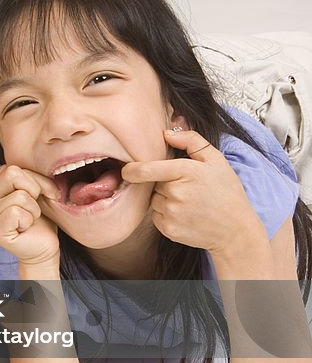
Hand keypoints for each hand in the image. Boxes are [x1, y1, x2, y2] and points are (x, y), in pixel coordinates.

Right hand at [0, 165, 60, 266]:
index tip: (46, 193)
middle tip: (37, 207)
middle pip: (13, 175)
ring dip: (33, 209)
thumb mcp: (37, 191)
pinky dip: (28, 220)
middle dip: (35, 189)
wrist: (43, 247)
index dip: (35, 179)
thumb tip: (36, 167)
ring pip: (19, 196)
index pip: (13, 168)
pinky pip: (16, 212)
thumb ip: (30, 177)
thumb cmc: (41, 220)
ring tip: (30, 219)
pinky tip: (25, 227)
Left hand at [121, 128, 262, 252]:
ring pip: (153, 200)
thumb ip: (191, 141)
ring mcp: (171, 212)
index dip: (131, 169)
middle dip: (162, 183)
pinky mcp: (168, 229)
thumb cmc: (226, 192)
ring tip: (188, 202)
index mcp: (186, 172)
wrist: (236, 230)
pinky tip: (185, 214)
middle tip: (186, 188)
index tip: (127, 169)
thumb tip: (167, 132)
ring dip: (164, 199)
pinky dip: (166, 214)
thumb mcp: (216, 160)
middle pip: (152, 183)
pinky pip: (156, 216)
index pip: (145, 170)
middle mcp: (176, 193)